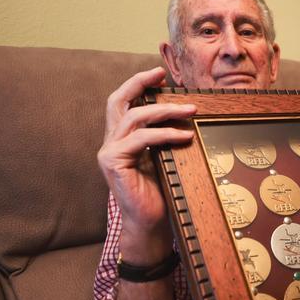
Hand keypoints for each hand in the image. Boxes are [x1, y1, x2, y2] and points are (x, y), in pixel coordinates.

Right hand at [97, 67, 195, 262]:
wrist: (149, 224)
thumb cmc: (159, 194)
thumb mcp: (163, 158)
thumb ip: (164, 138)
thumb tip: (186, 115)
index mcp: (121, 139)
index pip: (124, 103)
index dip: (138, 84)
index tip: (161, 75)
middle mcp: (111, 142)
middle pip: (118, 100)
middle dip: (139, 82)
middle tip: (163, 75)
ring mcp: (109, 152)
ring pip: (135, 117)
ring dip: (165, 110)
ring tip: (190, 110)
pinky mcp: (114, 163)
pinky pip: (142, 140)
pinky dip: (165, 134)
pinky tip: (183, 135)